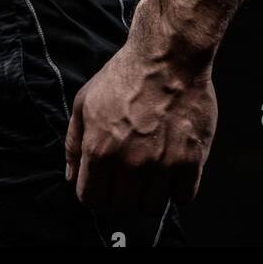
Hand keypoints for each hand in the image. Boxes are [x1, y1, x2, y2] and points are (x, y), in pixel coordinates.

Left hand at [65, 39, 216, 215]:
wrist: (167, 56)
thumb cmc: (124, 75)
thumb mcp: (84, 102)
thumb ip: (74, 143)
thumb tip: (72, 177)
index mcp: (99, 150)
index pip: (92, 200)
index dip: (96, 193)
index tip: (105, 183)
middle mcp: (129, 163)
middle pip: (122, 207)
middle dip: (122, 193)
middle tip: (130, 172)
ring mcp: (161, 164)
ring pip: (151, 207)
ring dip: (149, 193)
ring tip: (152, 168)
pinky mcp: (190, 161)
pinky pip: (182, 198)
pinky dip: (177, 188)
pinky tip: (173, 166)